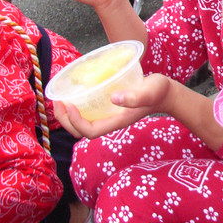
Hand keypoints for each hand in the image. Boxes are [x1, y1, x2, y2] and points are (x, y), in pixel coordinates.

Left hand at [53, 73, 174, 138]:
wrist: (165, 93)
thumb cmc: (158, 91)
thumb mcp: (150, 91)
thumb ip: (135, 96)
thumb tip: (113, 98)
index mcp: (117, 121)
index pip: (91, 131)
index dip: (76, 122)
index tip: (70, 105)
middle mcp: (110, 121)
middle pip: (81, 131)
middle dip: (66, 120)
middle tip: (57, 102)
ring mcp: (108, 116)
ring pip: (82, 125)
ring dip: (67, 116)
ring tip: (61, 100)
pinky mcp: (108, 109)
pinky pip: (87, 114)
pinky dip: (76, 108)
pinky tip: (75, 95)